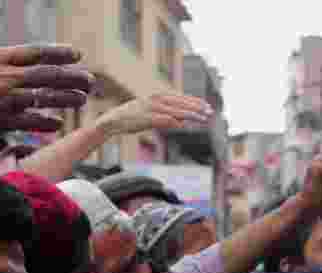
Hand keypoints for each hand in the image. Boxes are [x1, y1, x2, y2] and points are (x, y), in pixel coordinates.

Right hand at [0, 6, 94, 138]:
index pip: (35, 52)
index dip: (58, 53)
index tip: (77, 54)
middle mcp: (6, 77)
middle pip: (48, 75)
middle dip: (72, 77)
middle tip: (90, 80)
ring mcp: (5, 99)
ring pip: (44, 97)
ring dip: (66, 98)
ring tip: (82, 99)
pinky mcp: (1, 120)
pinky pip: (30, 121)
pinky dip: (45, 121)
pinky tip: (59, 122)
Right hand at [97, 92, 213, 136]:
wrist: (112, 120)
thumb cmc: (132, 119)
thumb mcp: (152, 117)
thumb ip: (167, 119)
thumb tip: (181, 123)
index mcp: (158, 98)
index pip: (180, 98)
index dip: (195, 102)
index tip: (207, 106)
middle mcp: (156, 100)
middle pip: (180, 103)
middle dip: (196, 108)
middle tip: (210, 112)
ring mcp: (150, 108)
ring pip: (175, 111)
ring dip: (189, 114)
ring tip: (202, 118)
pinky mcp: (145, 117)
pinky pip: (162, 119)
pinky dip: (173, 121)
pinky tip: (182, 124)